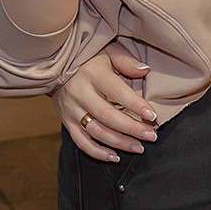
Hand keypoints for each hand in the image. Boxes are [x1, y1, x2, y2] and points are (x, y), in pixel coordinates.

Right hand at [56, 44, 159, 163]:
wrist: (58, 67)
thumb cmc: (90, 59)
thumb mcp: (108, 52)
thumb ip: (126, 61)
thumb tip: (145, 70)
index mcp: (92, 73)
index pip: (117, 92)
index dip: (135, 105)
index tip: (153, 116)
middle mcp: (79, 92)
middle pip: (107, 116)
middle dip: (132, 128)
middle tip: (152, 136)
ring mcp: (71, 109)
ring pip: (96, 131)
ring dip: (119, 143)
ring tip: (139, 148)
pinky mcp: (66, 121)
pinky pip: (81, 141)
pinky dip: (97, 152)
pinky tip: (115, 157)